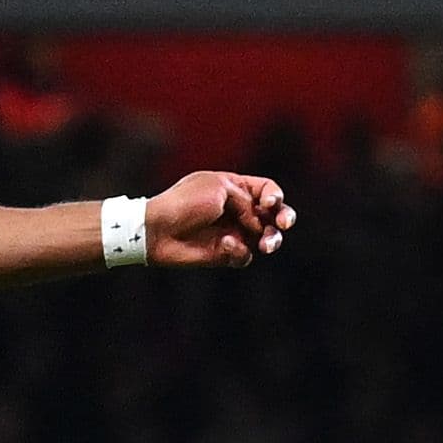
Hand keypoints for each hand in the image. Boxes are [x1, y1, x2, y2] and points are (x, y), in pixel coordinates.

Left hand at [147, 173, 294, 267]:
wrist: (158, 229)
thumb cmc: (185, 202)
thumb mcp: (219, 188)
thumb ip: (246, 201)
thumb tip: (260, 223)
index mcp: (236, 188)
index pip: (267, 191)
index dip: (274, 196)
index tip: (270, 203)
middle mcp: (238, 210)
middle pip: (274, 215)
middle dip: (285, 218)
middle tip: (284, 224)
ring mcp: (233, 232)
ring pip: (266, 238)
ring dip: (271, 239)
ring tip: (266, 244)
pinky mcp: (224, 253)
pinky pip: (245, 255)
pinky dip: (239, 250)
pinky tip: (224, 244)